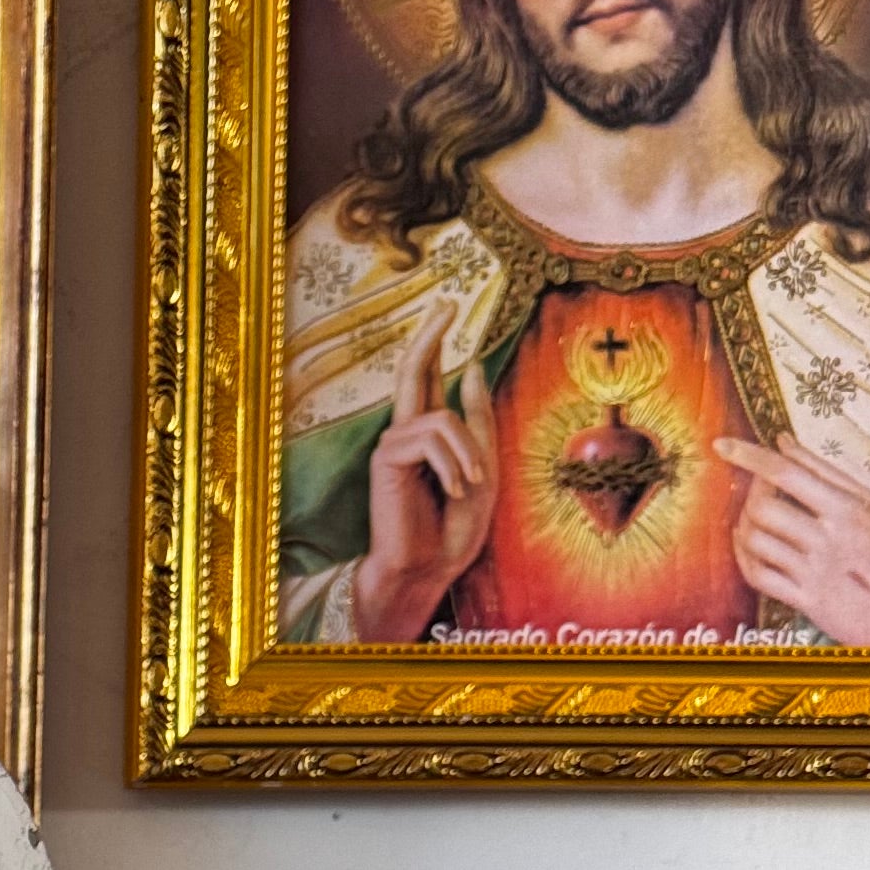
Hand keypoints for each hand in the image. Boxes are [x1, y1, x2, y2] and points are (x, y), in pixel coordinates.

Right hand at [357, 308, 498, 641]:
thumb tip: (468, 366)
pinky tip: (450, 490)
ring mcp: (394, 443)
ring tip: (467, 487)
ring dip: (467, 454)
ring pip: (442, 419)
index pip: (428, 377)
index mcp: (430, 432)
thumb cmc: (454, 526)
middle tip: (446, 302)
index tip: (446, 306)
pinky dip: (452, 465)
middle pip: (412, 370)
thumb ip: (476, 418)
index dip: (435, 340)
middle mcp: (407, 431)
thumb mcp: (483, 465)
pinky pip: (432, 439)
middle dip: (430, 335)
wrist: (429, 567)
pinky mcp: (387, 458)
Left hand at [713, 435, 869, 647]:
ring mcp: (812, 570)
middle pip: (763, 507)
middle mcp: (828, 538)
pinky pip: (755, 574)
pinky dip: (743, 557)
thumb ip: (823, 472)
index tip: (721, 445)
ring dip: (745, 525)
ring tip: (757, 519)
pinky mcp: (802, 599)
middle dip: (750, 496)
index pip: (787, 473)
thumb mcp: (868, 503)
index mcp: (847, 508)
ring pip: (754, 539)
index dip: (749, 456)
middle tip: (759, 494)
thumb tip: (782, 440)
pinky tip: (748, 545)